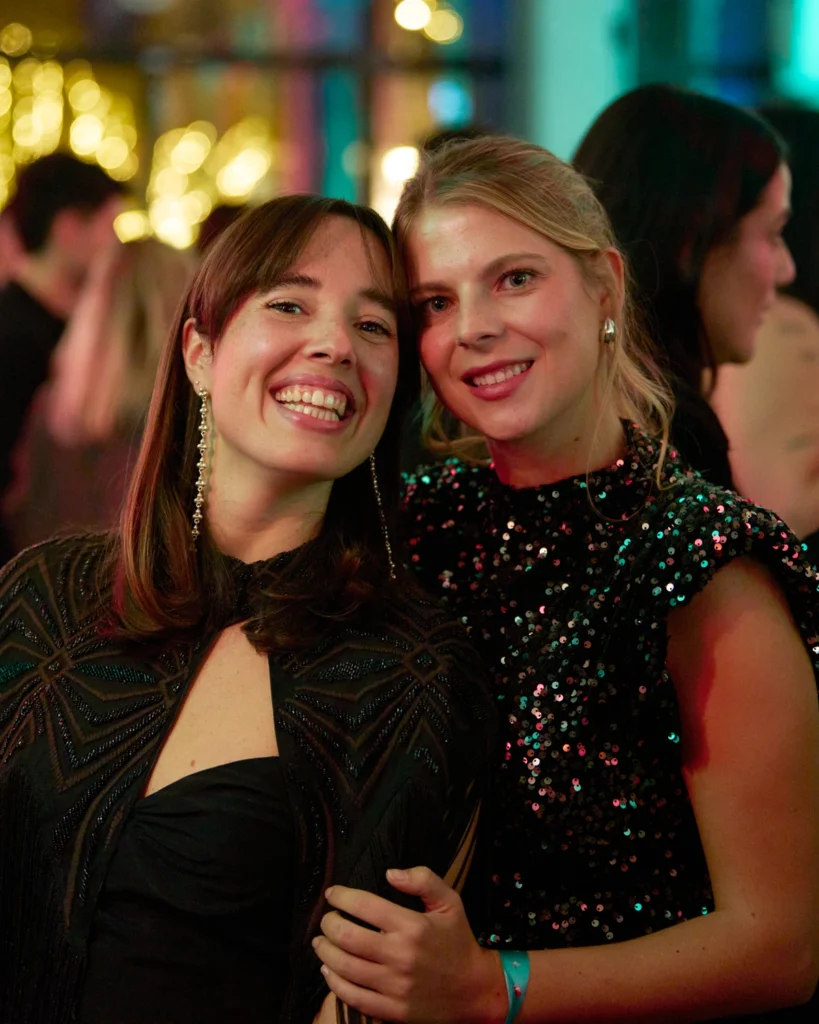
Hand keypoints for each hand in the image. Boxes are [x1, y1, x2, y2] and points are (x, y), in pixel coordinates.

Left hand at [313, 866, 505, 1023]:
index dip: (342, 896)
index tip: (333, 894)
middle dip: (329, 923)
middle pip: (347, 936)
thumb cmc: (458, 941)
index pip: (365, 905)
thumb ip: (423, 880)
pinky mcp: (392, 1010)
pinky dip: (334, 983)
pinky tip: (330, 971)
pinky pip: (353, 997)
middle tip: (326, 918)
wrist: (474, 990)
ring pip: (345, 967)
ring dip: (325, 952)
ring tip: (321, 942)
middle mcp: (400, 956)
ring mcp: (394, 986)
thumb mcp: (449, 902)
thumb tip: (390, 873)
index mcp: (412, 926)